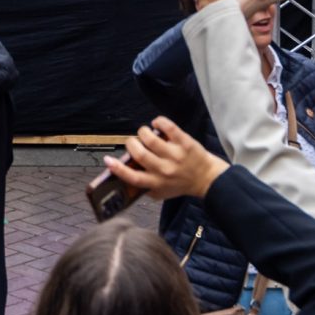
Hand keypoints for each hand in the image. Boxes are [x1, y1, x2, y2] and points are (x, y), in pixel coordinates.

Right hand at [103, 116, 225, 202]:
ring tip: (145, 133)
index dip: (117, 168)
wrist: (206, 179)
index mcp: (156, 183)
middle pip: (139, 153)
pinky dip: (159, 121)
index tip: (108, 160)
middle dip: (131, 144)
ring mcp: (175, 155)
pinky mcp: (185, 143)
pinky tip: (157, 123)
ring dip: (143, 132)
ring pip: (150, 138)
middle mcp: (164, 170)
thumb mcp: (161, 192)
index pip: (132, 177)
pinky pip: (168, 127)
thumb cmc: (181, 184)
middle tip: (133, 142)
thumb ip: (144, 186)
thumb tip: (123, 173)